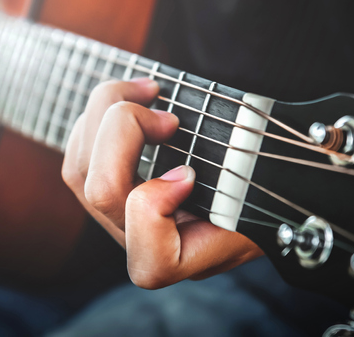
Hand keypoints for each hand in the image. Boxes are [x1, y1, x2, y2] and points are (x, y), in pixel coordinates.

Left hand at [62, 78, 263, 288]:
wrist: (263, 176)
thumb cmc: (274, 172)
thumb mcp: (276, 171)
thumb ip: (251, 163)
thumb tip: (213, 137)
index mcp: (197, 254)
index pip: (152, 264)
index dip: (156, 208)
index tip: (189, 172)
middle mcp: (152, 244)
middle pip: (102, 194)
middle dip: (123, 129)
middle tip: (165, 108)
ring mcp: (123, 219)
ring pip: (78, 171)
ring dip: (104, 113)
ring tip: (147, 89)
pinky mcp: (110, 191)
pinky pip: (77, 159)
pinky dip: (96, 118)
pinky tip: (134, 97)